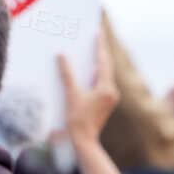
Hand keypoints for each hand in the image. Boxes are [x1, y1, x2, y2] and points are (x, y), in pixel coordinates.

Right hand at [59, 29, 117, 145]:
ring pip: (104, 75)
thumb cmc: (77, 120)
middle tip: (97, 36)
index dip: (100, 46)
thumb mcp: (71, 94)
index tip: (98, 32)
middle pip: (106, 66)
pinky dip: (95, 74)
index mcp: (106, 88)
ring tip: (93, 49)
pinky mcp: (106, 103)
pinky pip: (101, 83)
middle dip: (101, 51)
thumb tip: (61, 55)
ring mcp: (110, 98)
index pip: (103, 62)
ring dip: (98, 63)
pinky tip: (89, 70)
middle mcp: (112, 92)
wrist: (84, 141)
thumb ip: (67, 73)